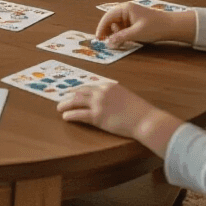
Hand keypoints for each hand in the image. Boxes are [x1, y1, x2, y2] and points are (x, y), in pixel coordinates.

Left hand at [57, 81, 180, 154]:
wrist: (145, 120)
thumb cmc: (140, 112)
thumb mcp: (126, 98)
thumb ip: (115, 97)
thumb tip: (110, 102)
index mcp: (110, 86)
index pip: (90, 86)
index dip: (80, 90)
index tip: (74, 92)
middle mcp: (102, 92)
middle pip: (81, 91)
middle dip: (70, 95)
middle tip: (63, 98)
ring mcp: (99, 103)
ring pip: (76, 101)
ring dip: (66, 104)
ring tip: (59, 108)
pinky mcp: (97, 116)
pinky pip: (79, 114)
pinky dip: (70, 115)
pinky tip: (65, 117)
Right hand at [95, 2, 195, 48]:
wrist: (171, 26)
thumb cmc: (155, 26)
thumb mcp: (136, 33)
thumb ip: (121, 38)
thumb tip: (108, 43)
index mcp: (125, 8)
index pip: (108, 17)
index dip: (101, 28)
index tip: (98, 38)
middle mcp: (126, 10)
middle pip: (111, 20)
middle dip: (107, 31)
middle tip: (105, 42)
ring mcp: (130, 16)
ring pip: (117, 25)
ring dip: (115, 34)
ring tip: (118, 42)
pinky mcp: (134, 22)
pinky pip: (123, 28)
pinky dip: (122, 34)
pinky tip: (125, 40)